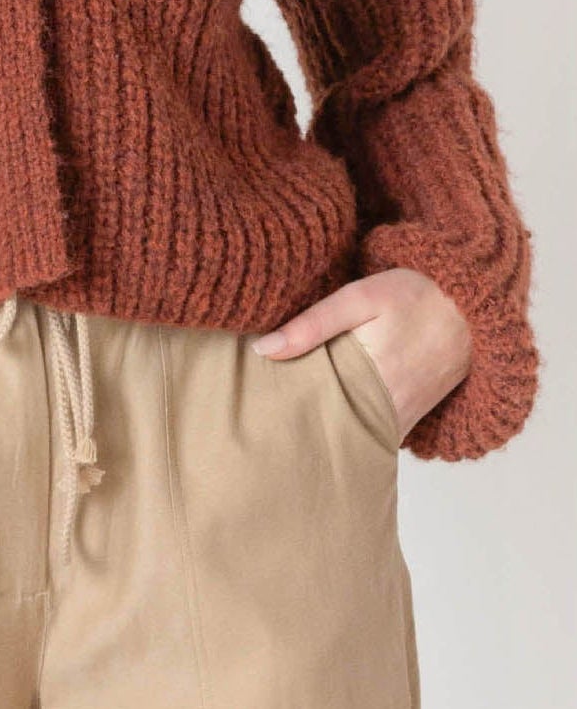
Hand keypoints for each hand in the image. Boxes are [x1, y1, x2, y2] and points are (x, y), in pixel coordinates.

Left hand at [250, 267, 473, 441]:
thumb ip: (313, 324)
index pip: (316, 417)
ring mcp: (403, 421)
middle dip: (299, 425)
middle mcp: (390, 414)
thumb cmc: (417, 295)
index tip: (256, 410)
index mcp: (373, 385)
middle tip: (262, 414)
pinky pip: (373, 432)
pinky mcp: (411, 419)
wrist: (475, 306)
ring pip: (352, 436)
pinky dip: (350, 424)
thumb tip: (262, 350)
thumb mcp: (362, 297)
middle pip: (331, 432)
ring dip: (325, 426)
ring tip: (287, 413)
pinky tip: (326, 409)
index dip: (284, 415)